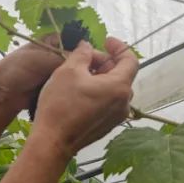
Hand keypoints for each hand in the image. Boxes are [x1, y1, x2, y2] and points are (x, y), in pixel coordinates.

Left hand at [0, 34, 110, 113]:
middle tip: (105, 82)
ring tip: (98, 91)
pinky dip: (77, 92)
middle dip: (91, 71)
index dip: (93, 56)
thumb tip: (92, 55)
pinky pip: (70, 89)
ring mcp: (55, 73)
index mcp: (54, 41)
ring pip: (77, 77)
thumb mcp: (45, 58)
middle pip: (80, 63)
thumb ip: (68, 56)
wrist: (1, 93)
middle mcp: (57, 55)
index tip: (107, 66)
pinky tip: (88, 98)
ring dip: (85, 83)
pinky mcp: (54, 89)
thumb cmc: (19, 68)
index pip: (80, 47)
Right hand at [29, 36, 138, 155]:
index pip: (130, 60)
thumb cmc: (61, 105)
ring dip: (101, 77)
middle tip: (85, 57)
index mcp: (119, 87)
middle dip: (105, 62)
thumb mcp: (69, 70)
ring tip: (80, 73)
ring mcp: (116, 116)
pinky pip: (108, 102)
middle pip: (121, 74)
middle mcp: (123, 103)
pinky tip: (80, 90)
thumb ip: (82, 54)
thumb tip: (87, 47)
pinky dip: (99, 91)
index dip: (119, 47)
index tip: (105, 40)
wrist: (53, 141)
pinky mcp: (106, 125)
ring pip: (113, 89)